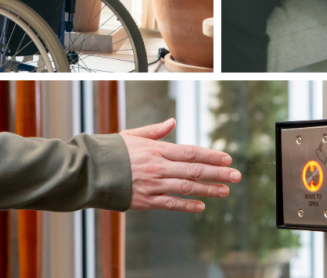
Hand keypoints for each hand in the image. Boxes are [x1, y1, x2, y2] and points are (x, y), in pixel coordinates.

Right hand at [120, 118, 240, 212]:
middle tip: (236, 176)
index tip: (227, 158)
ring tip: (225, 191)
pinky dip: (187, 205)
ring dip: (208, 190)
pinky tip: (201, 205)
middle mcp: (158, 167)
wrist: (91, 171)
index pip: (190, 152)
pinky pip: (171, 204)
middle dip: (217, 173)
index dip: (210, 156)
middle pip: (194, 170)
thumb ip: (155, 130)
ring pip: (187, 188)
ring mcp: (153, 185)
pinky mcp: (146, 200)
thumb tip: (172, 121)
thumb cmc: (111, 151)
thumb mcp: (133, 135)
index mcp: (156, 149)